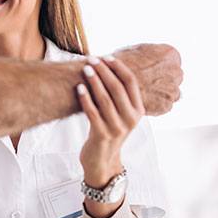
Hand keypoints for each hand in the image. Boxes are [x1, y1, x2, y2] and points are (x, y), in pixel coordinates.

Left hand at [77, 57, 143, 188]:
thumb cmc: (108, 130)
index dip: (118, 68)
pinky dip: (85, 99)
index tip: (106, 57)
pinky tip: (79, 88)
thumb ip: (117, 95)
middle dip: (104, 71)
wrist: (102, 160)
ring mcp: (117, 128)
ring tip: (85, 70)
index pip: (131, 83)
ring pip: (105, 99)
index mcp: (138, 111)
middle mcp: (131, 119)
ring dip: (94, 82)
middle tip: (92, 60)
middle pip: (117, 88)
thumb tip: (105, 66)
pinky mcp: (103, 135)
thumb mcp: (120, 114)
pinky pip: (93, 113)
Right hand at [112, 43, 181, 115]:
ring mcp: (172, 89)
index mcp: (170, 54)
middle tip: (146, 82)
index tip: (149, 71)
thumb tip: (150, 56)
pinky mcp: (166, 105)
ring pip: (169, 93)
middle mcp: (176, 71)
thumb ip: (148, 53)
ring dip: (159, 93)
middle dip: (162, 80)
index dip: (159, 67)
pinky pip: (163, 106)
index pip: (171, 62)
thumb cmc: (120, 63)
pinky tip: (143, 100)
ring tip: (143, 92)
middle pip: (173, 77)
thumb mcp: (135, 49)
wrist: (110, 80)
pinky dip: (154, 105)